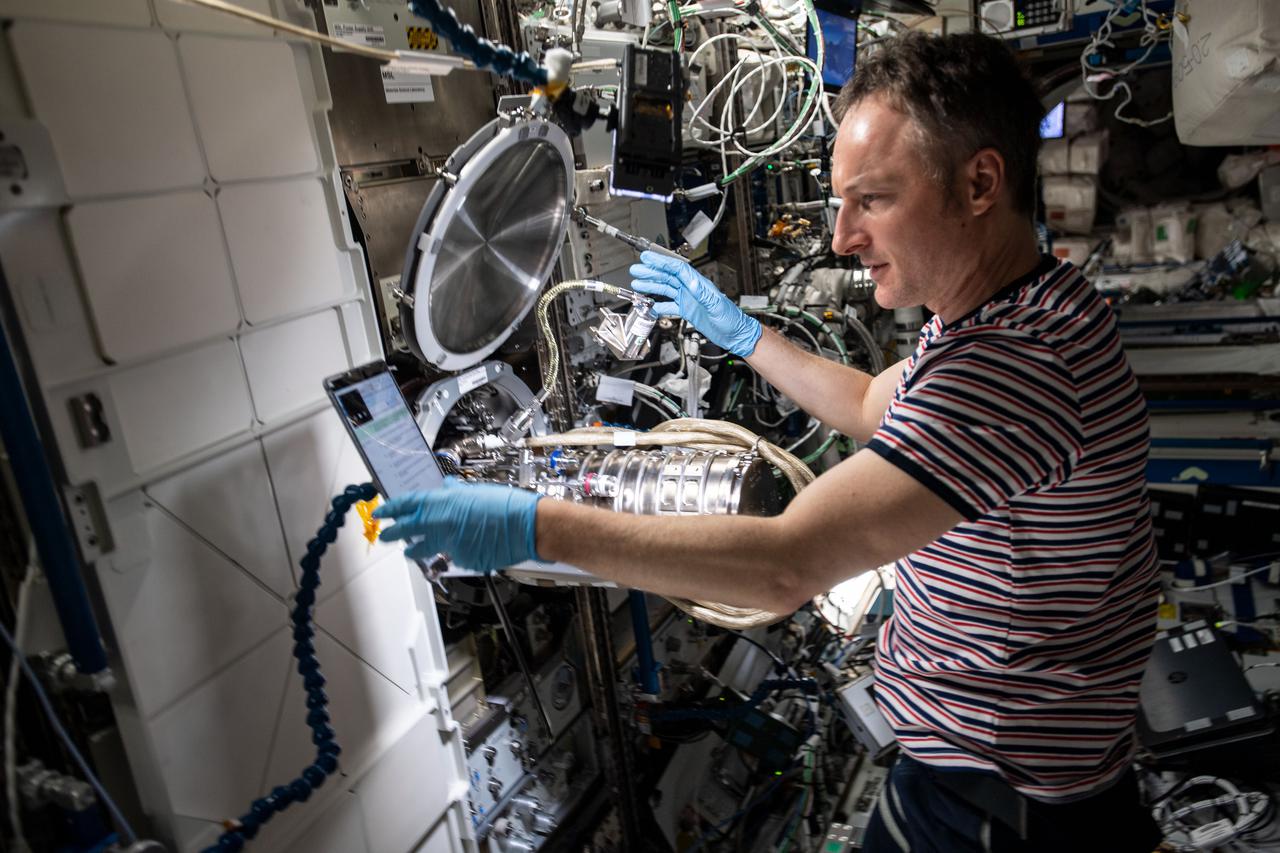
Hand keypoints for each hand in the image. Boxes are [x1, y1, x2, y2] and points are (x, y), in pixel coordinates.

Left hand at [373, 478, 541, 572]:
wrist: (525, 526)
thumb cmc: (505, 505)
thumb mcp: (476, 491)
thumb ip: (455, 492)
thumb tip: (446, 488)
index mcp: (443, 503)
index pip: (408, 504)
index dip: (392, 509)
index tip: (382, 513)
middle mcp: (441, 524)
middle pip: (408, 530)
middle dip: (394, 533)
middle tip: (386, 535)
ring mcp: (450, 544)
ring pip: (427, 549)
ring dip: (418, 549)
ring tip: (412, 551)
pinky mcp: (462, 560)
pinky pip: (453, 557)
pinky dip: (455, 553)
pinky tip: (467, 546)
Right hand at [629, 251, 762, 356]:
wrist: (735, 334)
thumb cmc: (731, 319)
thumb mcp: (716, 305)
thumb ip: (702, 293)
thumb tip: (690, 281)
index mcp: (699, 285)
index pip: (677, 269)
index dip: (661, 262)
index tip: (648, 257)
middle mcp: (692, 289)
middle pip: (668, 277)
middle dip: (651, 272)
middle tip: (636, 270)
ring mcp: (689, 299)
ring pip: (666, 289)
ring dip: (651, 286)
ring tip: (637, 284)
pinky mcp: (687, 310)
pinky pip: (669, 306)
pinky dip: (658, 305)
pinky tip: (650, 306)